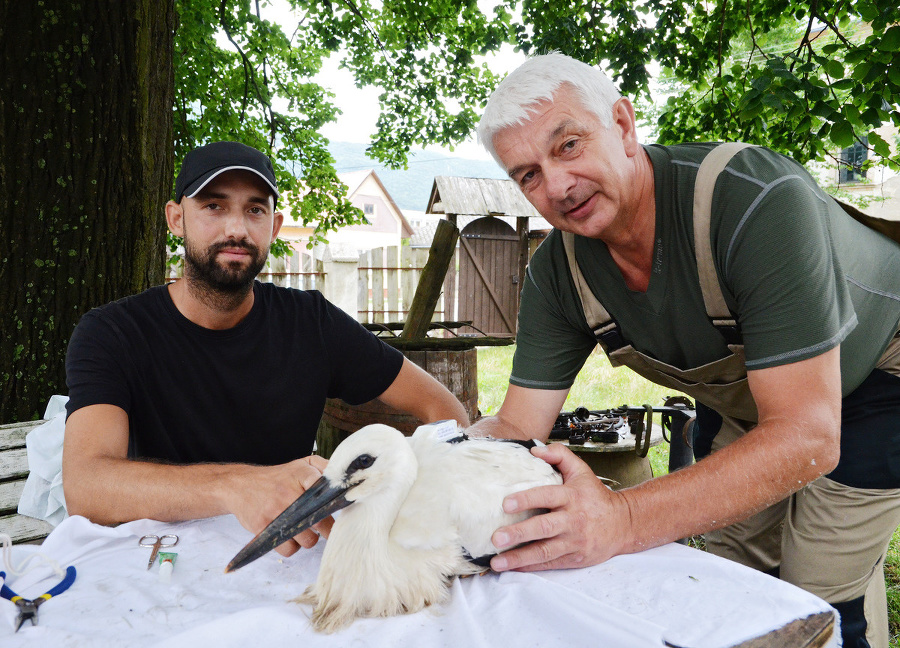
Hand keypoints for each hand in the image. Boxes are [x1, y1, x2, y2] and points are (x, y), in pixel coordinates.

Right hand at [225, 455, 332, 556]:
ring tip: (303, 528)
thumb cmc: (278, 478)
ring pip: (308, 540)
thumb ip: (325, 467)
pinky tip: (291, 535)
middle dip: (327, 526)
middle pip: (321, 520)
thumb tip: (347, 476)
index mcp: (300, 474)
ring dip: (309, 538)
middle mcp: (288, 493)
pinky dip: (292, 546)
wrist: (241, 486)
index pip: (322, 484)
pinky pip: (289, 549)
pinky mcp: (264, 529)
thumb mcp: (301, 464)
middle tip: (324, 524)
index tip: (338, 504)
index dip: (333, 498)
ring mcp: (276, 512)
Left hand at [489, 443, 631, 571]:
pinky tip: (512, 567)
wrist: (623, 524)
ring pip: (545, 551)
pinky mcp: (575, 558)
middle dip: (519, 533)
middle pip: (544, 528)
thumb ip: (559, 455)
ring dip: (519, 557)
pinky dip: (530, 567)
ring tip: (497, 561)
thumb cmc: (595, 496)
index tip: (505, 504)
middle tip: (496, 537)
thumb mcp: (581, 470)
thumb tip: (534, 450)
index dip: (526, 499)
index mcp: (572, 496)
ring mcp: (574, 541)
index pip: (547, 496)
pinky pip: (550, 563)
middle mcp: (573, 520)